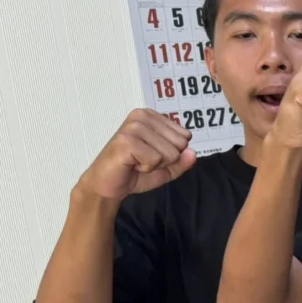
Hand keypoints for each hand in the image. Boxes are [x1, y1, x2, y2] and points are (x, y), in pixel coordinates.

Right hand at [76, 109, 194, 200]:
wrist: (108, 186)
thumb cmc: (134, 173)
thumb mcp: (166, 168)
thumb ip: (183, 161)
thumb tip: (193, 153)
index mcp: (152, 116)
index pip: (185, 136)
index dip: (172, 153)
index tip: (152, 155)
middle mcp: (142, 116)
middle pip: (179, 144)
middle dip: (165, 159)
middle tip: (143, 160)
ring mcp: (133, 127)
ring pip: (169, 152)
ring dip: (155, 165)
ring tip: (136, 162)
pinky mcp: (126, 140)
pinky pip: (155, 159)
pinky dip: (145, 168)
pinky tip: (131, 165)